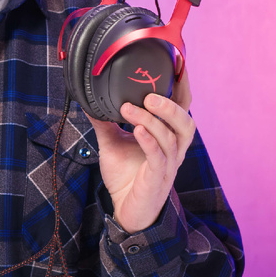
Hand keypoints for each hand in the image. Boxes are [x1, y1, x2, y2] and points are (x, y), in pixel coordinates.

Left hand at [85, 70, 195, 233]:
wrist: (125, 209)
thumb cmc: (126, 176)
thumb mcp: (112, 143)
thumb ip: (105, 122)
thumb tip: (89, 100)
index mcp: (168, 137)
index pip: (182, 110)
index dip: (183, 90)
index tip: (176, 67)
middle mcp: (173, 150)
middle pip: (186, 123)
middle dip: (170, 106)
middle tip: (149, 94)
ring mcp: (168, 165)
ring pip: (172, 138)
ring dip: (152, 120)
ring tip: (131, 108)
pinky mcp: (157, 179)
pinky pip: (159, 158)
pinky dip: (149, 141)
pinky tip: (137, 130)